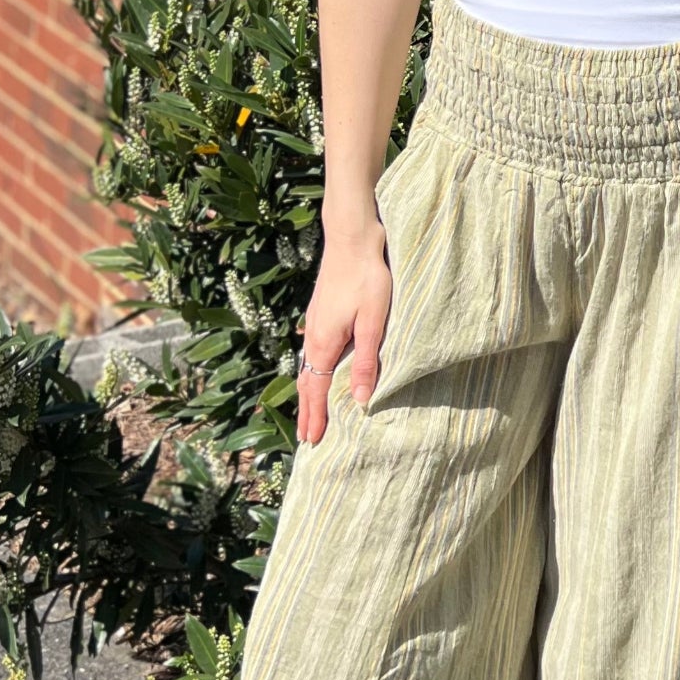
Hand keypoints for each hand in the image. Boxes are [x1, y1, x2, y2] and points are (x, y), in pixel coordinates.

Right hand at [296, 219, 392, 445]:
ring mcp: (315, 324)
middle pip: (307, 382)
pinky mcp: (321, 314)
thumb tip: (361, 401)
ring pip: (307, 367)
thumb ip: (366, 363)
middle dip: (307, 411)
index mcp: (325, 343)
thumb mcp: (373, 324)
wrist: (352, 238)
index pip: (318, 391)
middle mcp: (314, 336)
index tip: (313, 441)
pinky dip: (312, 374)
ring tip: (309, 413)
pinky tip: (317, 374)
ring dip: (308, 394)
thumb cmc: (367, 278)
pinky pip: (311, 353)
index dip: (316, 417)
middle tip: (306, 439)